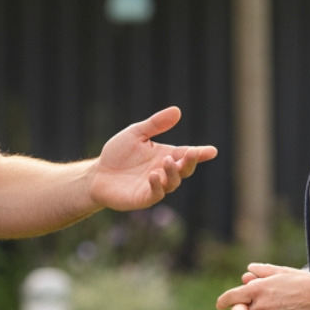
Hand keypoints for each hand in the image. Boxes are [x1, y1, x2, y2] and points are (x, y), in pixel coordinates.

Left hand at [88, 106, 217, 211]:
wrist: (97, 174)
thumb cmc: (117, 154)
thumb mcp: (136, 133)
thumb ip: (155, 124)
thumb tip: (177, 111)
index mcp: (165, 155)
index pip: (186, 154)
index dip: (200, 153)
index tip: (212, 151)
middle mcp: (164, 172)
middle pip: (184, 170)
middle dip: (190, 162)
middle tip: (191, 153)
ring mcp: (155, 186)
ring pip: (172, 182)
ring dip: (173, 172)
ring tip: (167, 161)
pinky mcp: (143, 198)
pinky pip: (156, 194)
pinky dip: (157, 186)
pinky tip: (154, 175)